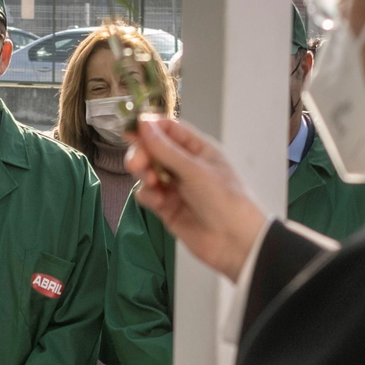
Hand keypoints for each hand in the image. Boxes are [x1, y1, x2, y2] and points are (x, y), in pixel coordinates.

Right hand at [127, 113, 267, 281]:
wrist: (235, 243)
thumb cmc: (224, 199)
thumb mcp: (195, 170)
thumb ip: (166, 149)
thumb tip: (142, 122)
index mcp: (197, 149)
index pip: (168, 129)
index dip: (148, 127)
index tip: (129, 131)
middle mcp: (184, 164)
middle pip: (152, 149)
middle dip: (141, 154)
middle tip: (136, 165)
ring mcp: (174, 186)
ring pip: (146, 172)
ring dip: (144, 175)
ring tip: (152, 184)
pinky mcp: (166, 208)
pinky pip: (147, 195)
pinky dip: (148, 196)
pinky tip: (158, 203)